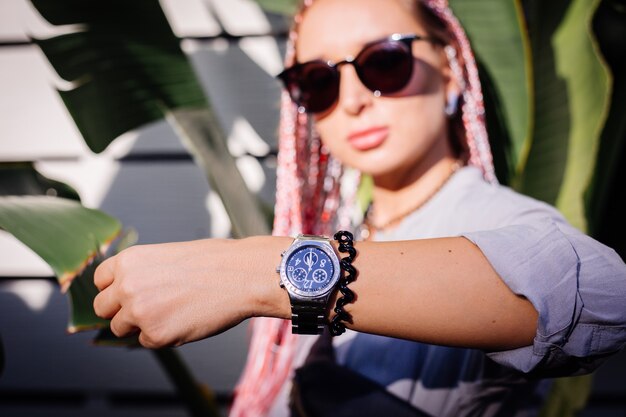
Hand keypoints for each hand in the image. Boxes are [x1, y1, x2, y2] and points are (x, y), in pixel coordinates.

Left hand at [93, 237, 289, 347]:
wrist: (241, 275)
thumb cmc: (214, 262)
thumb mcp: (168, 255)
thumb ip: (142, 272)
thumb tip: (128, 293)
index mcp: (129, 260)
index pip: (100, 281)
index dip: (115, 288)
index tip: (130, 293)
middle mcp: (126, 286)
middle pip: (102, 308)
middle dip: (121, 310)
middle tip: (150, 307)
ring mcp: (139, 312)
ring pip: (121, 328)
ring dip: (141, 324)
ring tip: (174, 312)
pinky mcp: (155, 335)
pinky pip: (147, 342)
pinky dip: (163, 336)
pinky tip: (186, 320)